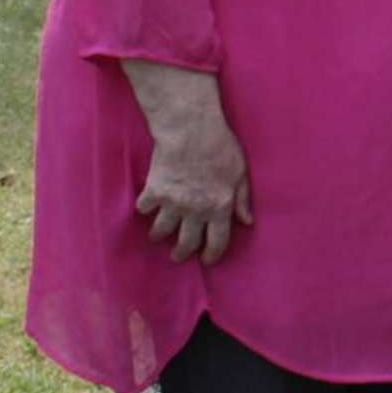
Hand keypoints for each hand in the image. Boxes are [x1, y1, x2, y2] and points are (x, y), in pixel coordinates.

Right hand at [137, 112, 252, 264]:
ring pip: (162, 230)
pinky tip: (147, 208)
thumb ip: (242, 199)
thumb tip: (246, 221)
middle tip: (178, 256)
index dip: (212, 254)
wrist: (190, 131)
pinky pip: (144, 208)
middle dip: (182, 253)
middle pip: (186, 242)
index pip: (217, 241)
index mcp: (220, 207)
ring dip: (160, 235)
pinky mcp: (153, 191)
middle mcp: (195, 211)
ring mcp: (172, 203)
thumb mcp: (241, 173)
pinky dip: (145, 209)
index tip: (207, 260)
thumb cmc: (221, 148)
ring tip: (158, 235)